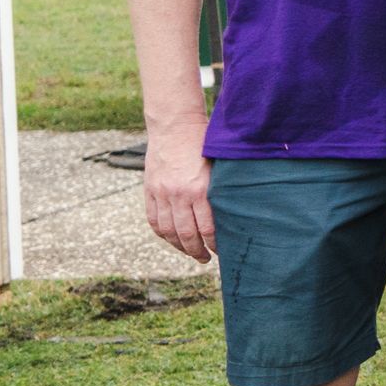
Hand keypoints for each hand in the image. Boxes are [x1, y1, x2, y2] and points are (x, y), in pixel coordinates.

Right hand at [142, 126, 216, 263]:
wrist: (174, 125)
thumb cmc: (204, 143)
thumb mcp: (219, 166)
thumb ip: (222, 190)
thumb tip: (236, 213)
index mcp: (199, 189)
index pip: (207, 228)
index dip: (215, 243)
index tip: (222, 251)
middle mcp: (178, 194)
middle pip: (186, 234)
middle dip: (197, 251)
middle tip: (206, 259)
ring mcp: (161, 193)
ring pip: (168, 231)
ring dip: (179, 246)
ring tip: (190, 253)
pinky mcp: (149, 190)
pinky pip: (153, 219)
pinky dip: (162, 233)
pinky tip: (172, 239)